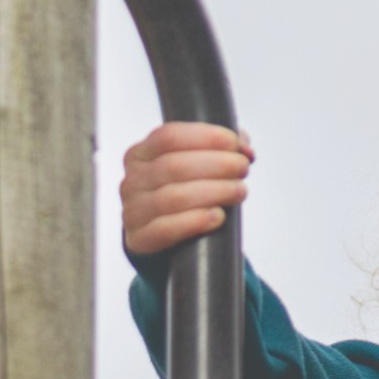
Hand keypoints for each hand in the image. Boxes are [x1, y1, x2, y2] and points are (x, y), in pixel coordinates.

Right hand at [120, 122, 253, 255]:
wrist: (167, 241)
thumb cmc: (185, 194)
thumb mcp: (195, 167)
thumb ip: (221, 149)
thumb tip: (245, 147)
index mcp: (142, 154)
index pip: (168, 137)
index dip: (205, 137)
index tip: (234, 143)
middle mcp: (133, 180)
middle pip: (174, 166)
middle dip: (216, 164)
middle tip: (242, 168)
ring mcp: (133, 210)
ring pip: (174, 197)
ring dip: (214, 191)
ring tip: (239, 191)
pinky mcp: (140, 239)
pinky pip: (166, 229)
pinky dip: (195, 221)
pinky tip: (218, 217)